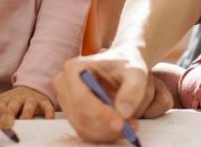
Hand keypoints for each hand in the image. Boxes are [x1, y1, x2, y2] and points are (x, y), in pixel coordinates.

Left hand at [0, 85, 54, 118]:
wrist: (31, 86)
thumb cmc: (13, 100)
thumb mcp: (3, 101)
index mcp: (6, 100)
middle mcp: (18, 99)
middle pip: (13, 105)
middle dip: (10, 112)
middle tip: (7, 121)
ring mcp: (31, 100)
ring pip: (29, 106)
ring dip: (27, 113)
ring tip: (25, 119)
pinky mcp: (43, 101)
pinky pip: (47, 106)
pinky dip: (48, 111)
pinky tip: (49, 118)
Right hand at [53, 47, 171, 142]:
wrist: (122, 66)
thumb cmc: (127, 65)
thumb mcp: (135, 72)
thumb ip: (132, 90)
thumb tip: (123, 112)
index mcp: (74, 68)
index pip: (81, 98)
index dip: (99, 114)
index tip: (121, 123)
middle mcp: (64, 84)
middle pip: (80, 115)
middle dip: (105, 127)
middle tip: (130, 128)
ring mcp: (66, 100)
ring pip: (82, 127)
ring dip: (106, 133)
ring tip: (129, 126)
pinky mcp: (72, 113)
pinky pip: (85, 131)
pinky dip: (103, 135)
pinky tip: (119, 129)